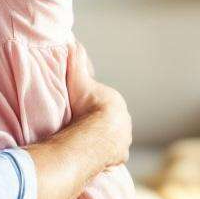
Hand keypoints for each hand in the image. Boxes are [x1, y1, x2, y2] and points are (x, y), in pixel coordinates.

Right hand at [66, 42, 130, 165]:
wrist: (96, 133)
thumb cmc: (86, 106)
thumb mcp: (78, 80)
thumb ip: (77, 62)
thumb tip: (74, 42)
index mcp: (116, 103)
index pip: (105, 104)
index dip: (94, 107)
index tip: (83, 111)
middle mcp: (125, 121)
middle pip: (111, 122)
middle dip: (101, 125)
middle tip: (83, 129)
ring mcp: (124, 139)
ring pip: (114, 139)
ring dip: (104, 141)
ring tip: (88, 144)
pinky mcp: (121, 155)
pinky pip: (113, 155)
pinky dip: (106, 155)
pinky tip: (95, 156)